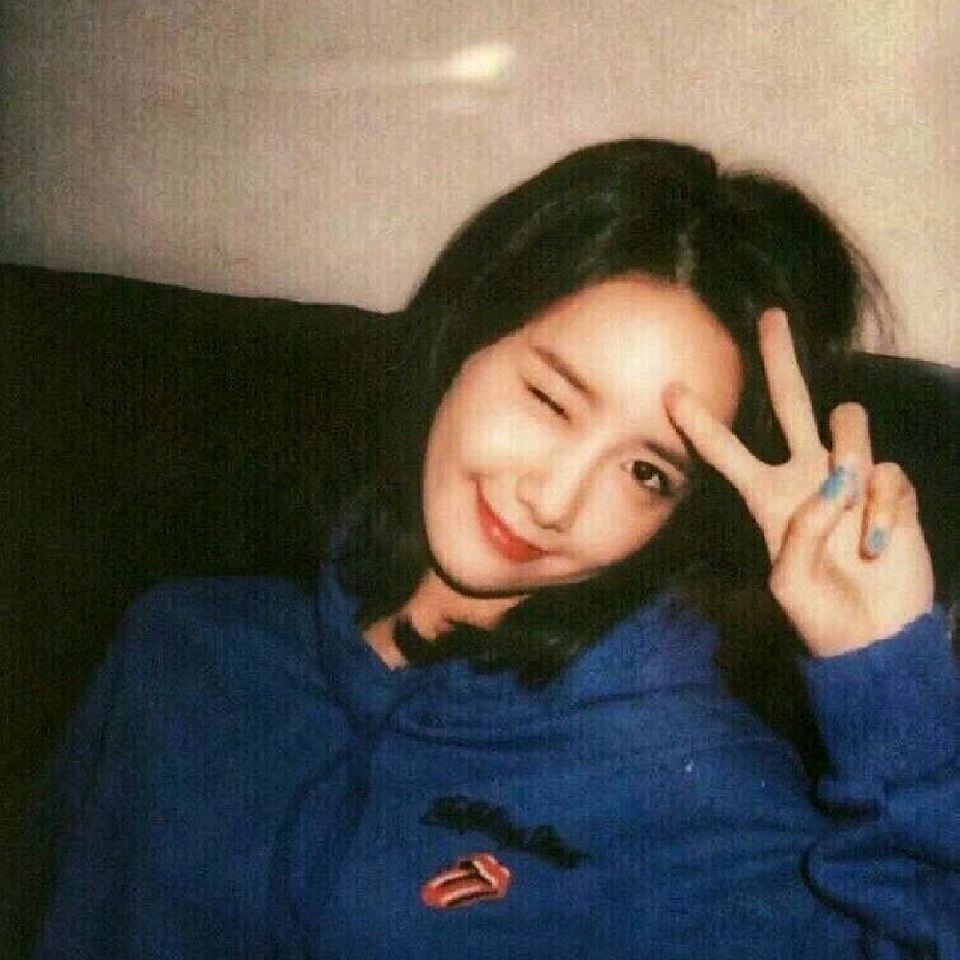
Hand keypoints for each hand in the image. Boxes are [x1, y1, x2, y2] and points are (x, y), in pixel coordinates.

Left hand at [665, 308, 933, 656]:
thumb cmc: (821, 617)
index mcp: (768, 498)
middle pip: (792, 402)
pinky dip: (884, 509)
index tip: (670, 391)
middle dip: (780, 360)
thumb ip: (800, 536)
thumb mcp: (789, 587)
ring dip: (849, 455)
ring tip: (847, 509)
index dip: (701, 423)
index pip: (726, 451)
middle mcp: (807, 476)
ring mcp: (851, 479)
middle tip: (769, 317)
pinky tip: (878, 546)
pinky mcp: (890, 490)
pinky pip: (888, 474)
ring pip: (849, 422)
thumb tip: (832, 487)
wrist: (875, 638)